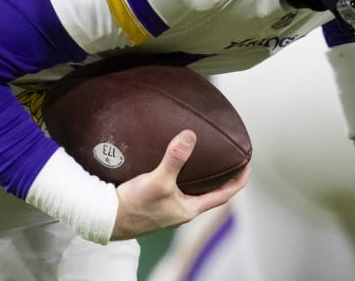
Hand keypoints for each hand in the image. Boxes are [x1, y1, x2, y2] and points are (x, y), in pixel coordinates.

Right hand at [110, 130, 248, 239]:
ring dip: (199, 179)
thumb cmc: (134, 206)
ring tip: (202, 161)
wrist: (107, 217)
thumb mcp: (158, 180)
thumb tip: (190, 136)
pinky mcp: (153, 204)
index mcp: (188, 209)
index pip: (222, 196)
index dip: (237, 182)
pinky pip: (173, 190)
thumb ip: (174, 159)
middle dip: (219, 179)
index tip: (247, 167)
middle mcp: (180, 211)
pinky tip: (170, 168)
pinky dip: (179, 179)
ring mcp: (166, 209)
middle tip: (227, 162)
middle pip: (208, 195)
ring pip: (190, 193)